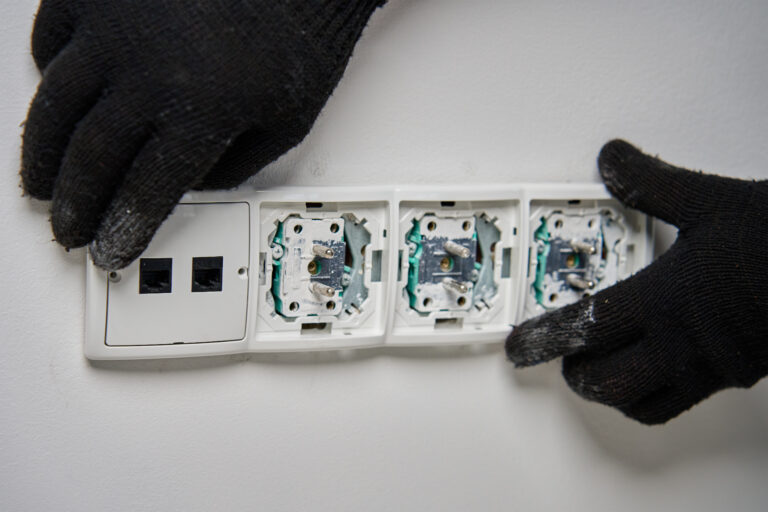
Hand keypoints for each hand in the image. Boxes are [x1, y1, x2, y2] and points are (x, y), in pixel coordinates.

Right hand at [22, 0, 382, 268]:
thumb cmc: (297, 34)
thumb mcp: (287, 120)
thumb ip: (236, 165)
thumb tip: (189, 188)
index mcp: (202, 113)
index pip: (146, 193)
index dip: (123, 230)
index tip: (111, 251)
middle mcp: (148, 73)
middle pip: (92, 160)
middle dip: (76, 206)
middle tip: (69, 230)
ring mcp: (115, 28)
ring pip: (57, 107)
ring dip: (43, 157)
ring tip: (40, 185)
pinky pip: (51, 40)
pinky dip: (48, 78)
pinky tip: (55, 104)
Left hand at [506, 140, 767, 424]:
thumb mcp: (709, 200)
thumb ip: (651, 181)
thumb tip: (613, 159)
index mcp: (666, 297)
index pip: (585, 327)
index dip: (544, 339)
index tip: (519, 348)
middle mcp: (684, 341)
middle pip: (606, 381)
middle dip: (574, 373)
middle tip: (560, 357)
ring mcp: (712, 366)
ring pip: (641, 401)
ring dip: (610, 390)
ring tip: (599, 370)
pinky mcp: (738, 375)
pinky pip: (683, 402)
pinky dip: (654, 396)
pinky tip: (655, 372)